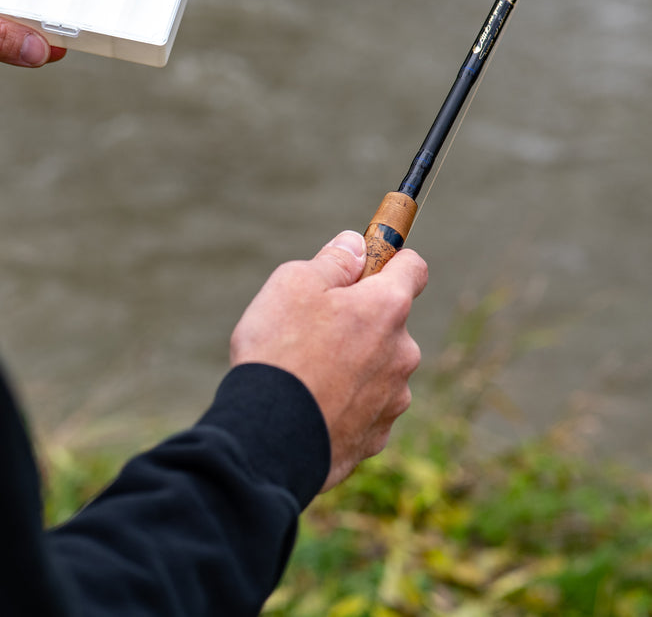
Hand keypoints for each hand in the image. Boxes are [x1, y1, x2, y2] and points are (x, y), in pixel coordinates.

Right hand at [230, 231, 426, 491]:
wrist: (269, 438)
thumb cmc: (280, 351)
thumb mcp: (294, 284)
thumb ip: (333, 261)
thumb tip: (355, 245)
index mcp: (387, 308)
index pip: (413, 269)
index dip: (391, 260)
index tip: (365, 265)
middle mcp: (402, 353)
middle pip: (390, 323)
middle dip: (360, 320)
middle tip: (312, 328)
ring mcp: (393, 399)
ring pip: (378, 368)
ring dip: (354, 365)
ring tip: (306, 374)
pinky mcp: (376, 438)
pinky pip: (364, 408)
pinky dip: (344, 403)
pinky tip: (310, 406)